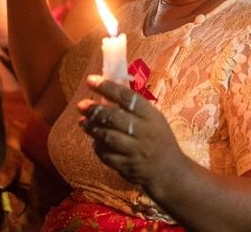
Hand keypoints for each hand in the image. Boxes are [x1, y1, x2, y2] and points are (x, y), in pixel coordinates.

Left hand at [78, 75, 187, 189]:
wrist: (168, 169)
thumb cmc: (158, 137)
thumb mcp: (153, 118)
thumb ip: (133, 106)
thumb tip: (106, 89)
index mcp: (151, 116)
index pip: (127, 97)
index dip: (107, 88)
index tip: (91, 81)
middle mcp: (144, 132)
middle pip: (114, 117)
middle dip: (95, 110)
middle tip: (82, 105)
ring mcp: (135, 150)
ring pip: (107, 137)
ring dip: (92, 128)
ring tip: (83, 122)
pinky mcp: (127, 166)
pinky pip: (106, 155)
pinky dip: (97, 146)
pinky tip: (94, 140)